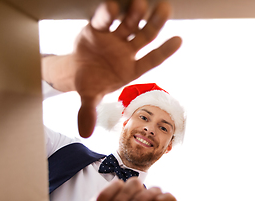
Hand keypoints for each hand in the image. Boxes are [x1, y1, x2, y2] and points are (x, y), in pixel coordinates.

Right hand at [70, 0, 180, 137]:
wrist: (75, 70)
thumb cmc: (90, 83)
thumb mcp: (89, 98)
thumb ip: (88, 112)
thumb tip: (85, 133)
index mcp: (130, 69)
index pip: (151, 59)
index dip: (164, 51)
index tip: (179, 40)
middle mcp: (126, 51)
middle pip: (144, 36)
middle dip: (154, 24)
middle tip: (164, 10)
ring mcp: (114, 38)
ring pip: (129, 24)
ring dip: (136, 14)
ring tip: (141, 4)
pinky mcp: (98, 28)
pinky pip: (105, 19)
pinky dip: (108, 13)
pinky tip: (114, 6)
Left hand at [88, 177, 177, 200]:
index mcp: (126, 194)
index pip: (116, 185)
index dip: (105, 195)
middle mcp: (141, 193)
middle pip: (133, 183)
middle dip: (121, 197)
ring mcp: (156, 198)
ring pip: (151, 189)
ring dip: (140, 198)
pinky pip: (170, 196)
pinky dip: (165, 197)